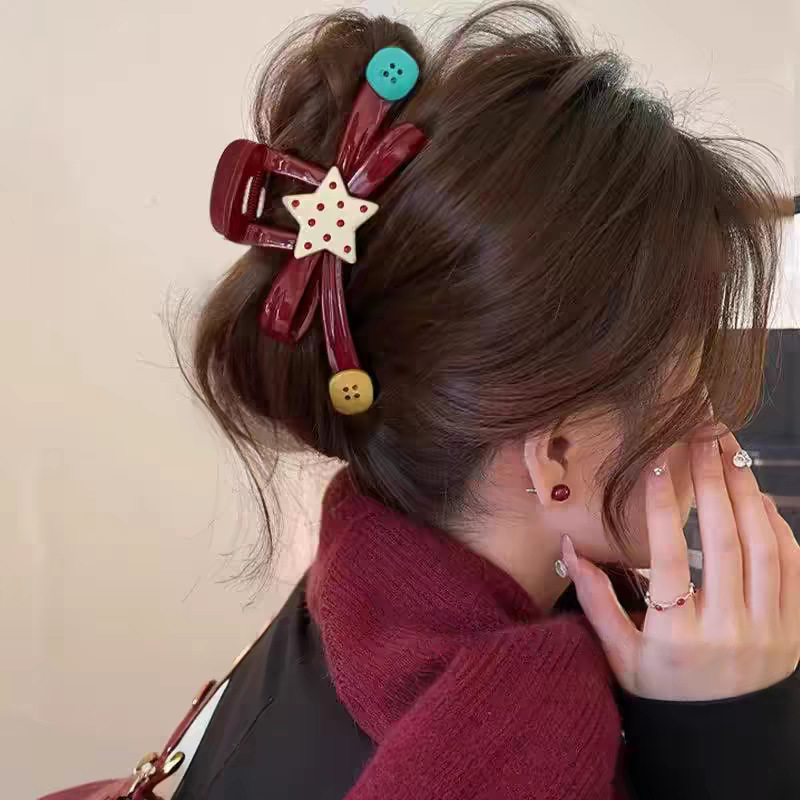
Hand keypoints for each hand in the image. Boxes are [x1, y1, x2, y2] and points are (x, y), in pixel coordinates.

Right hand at [563, 431, 799, 700]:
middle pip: (723, 541)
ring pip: (763, 548)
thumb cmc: (664, 695)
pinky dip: (780, 528)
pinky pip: (794, 569)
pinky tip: (760, 501)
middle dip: (712, 483)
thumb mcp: (620, 656)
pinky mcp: (794, 631)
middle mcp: (727, 629)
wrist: (724, 745)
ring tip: (731, 457)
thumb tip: (568, 548)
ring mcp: (768, 630)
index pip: (669, 557)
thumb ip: (594, 600)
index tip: (658, 464)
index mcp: (677, 636)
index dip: (664, 507)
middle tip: (702, 440)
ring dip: (747, 496)